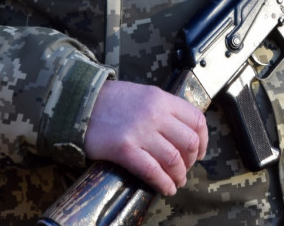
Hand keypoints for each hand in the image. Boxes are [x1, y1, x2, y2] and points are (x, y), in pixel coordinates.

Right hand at [84, 80, 208, 195]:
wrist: (80, 104)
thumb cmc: (111, 101)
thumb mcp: (144, 95)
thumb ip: (164, 110)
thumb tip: (182, 133)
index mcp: (162, 99)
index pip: (196, 119)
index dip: (204, 140)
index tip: (200, 151)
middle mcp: (155, 114)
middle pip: (189, 141)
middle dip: (192, 160)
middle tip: (185, 168)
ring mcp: (140, 131)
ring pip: (173, 159)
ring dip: (179, 175)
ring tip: (177, 181)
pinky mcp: (124, 149)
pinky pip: (152, 170)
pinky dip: (163, 183)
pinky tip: (165, 188)